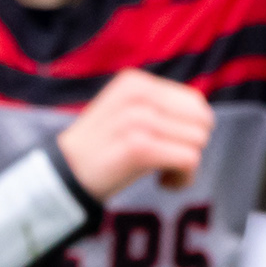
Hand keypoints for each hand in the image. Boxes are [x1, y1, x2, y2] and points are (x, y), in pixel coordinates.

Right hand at [54, 69, 213, 201]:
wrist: (61, 179)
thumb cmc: (101, 154)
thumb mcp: (127, 116)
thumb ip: (159, 109)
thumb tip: (204, 118)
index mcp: (135, 82)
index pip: (194, 102)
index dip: (189, 130)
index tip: (165, 148)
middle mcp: (138, 94)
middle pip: (201, 121)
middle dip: (191, 146)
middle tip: (166, 163)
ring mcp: (138, 119)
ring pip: (198, 141)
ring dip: (186, 166)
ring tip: (162, 175)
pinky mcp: (139, 146)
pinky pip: (189, 160)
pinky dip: (182, 179)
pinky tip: (163, 184)